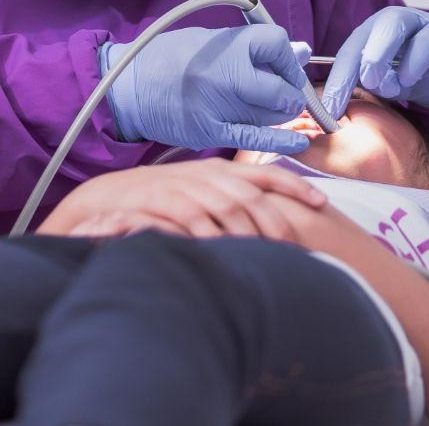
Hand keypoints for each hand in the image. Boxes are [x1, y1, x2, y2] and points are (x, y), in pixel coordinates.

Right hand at [40, 159, 328, 239]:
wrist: (105, 201)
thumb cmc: (157, 203)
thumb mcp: (197, 194)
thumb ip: (229, 202)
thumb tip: (267, 223)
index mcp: (218, 170)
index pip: (264, 173)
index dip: (295, 185)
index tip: (322, 202)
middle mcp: (205, 174)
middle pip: (254, 195)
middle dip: (278, 221)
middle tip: (297, 249)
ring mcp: (184, 186)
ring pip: (230, 207)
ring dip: (251, 233)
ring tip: (269, 257)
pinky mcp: (162, 201)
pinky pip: (196, 219)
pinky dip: (214, 235)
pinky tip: (227, 253)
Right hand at [104, 24, 314, 153]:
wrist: (127, 86)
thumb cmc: (167, 58)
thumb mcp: (208, 41)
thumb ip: (249, 47)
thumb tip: (297, 53)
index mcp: (223, 44)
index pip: (276, 45)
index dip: (288, 59)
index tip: (287, 67)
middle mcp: (223, 73)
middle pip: (279, 89)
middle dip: (290, 95)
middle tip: (287, 96)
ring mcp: (216, 105)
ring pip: (269, 115)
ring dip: (279, 115)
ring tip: (276, 111)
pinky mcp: (208, 131)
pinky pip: (253, 138)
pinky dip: (279, 141)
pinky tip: (297, 142)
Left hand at [322, 6, 428, 115]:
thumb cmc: (403, 72)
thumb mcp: (378, 77)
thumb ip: (358, 84)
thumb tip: (328, 110)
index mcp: (376, 27)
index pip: (354, 48)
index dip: (341, 79)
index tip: (331, 110)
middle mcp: (406, 21)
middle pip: (390, 24)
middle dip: (378, 56)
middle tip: (376, 83)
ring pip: (425, 41)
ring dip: (413, 67)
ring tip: (408, 81)